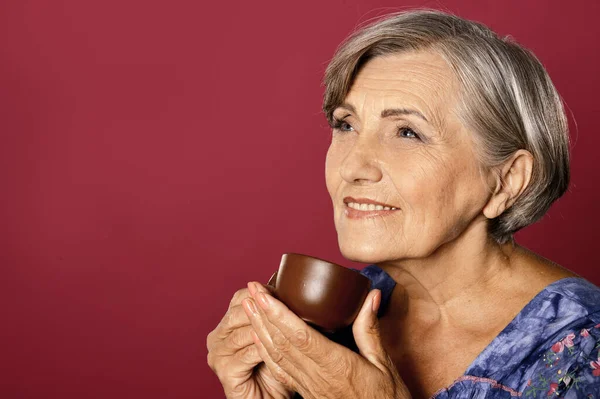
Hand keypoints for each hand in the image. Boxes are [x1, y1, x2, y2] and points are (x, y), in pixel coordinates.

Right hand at [207, 285, 293, 398]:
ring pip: (244, 332)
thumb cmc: (275, 367)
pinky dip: (264, 349)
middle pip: (239, 312)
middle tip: (286, 306)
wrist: (269, 398)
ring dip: (266, 327)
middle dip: (264, 308)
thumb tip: (291, 286)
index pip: (240, 297)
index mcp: (226, 324)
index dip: (262, 293)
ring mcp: (217, 355)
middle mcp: (216, 337)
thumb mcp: (274, 335)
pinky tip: (279, 347)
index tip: (283, 292)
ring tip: (285, 325)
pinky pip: (247, 354)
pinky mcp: (224, 372)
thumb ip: (273, 314)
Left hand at [242, 283, 410, 398]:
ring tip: (247, 306)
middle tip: (250, 289)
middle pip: (281, 343)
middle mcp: (317, 377)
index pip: (299, 335)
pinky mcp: (306, 394)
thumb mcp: (384, 365)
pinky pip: (280, 371)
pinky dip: (265, 352)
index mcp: (337, 366)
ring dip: (259, 329)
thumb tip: (370, 296)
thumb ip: (371, 330)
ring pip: (276, 356)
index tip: (263, 292)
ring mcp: (309, 387)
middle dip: (262, 314)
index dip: (277, 312)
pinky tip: (257, 336)